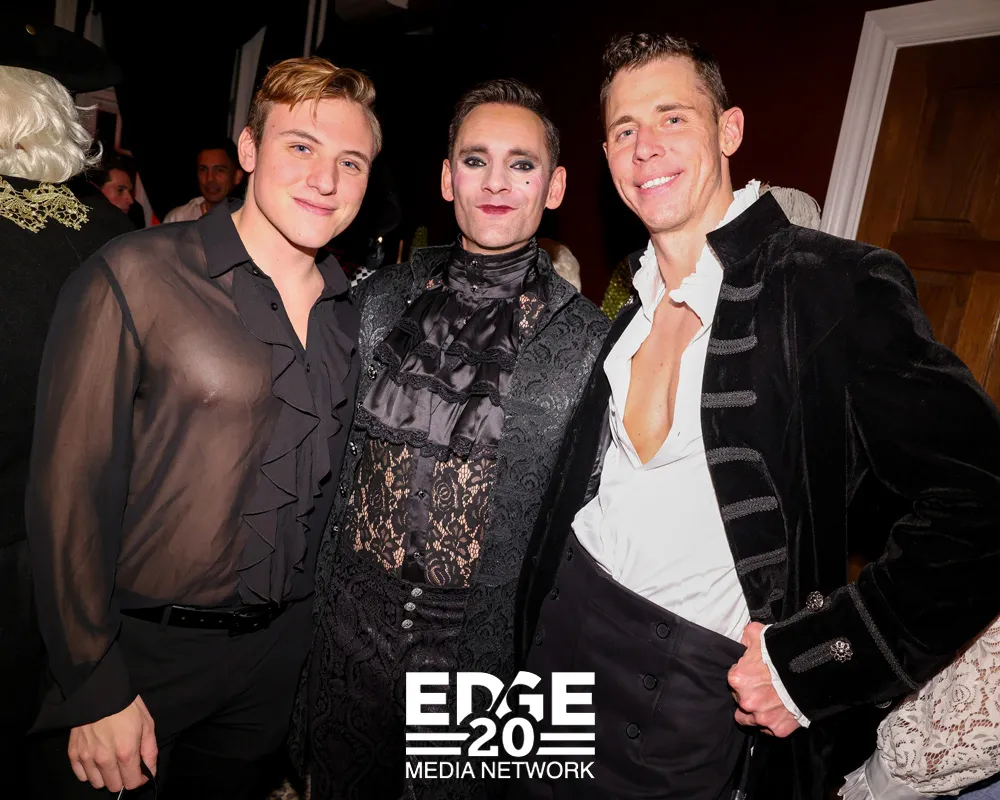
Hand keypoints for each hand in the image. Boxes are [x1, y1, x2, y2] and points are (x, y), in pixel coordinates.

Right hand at [67, 695, 156, 791]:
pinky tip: (96, 761)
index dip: (138, 780)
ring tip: (110, 763)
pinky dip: (89, 772)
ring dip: (106, 777)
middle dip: (123, 779)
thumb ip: (150, 750)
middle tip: (126, 766)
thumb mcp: (147, 724)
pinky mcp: (73, 753)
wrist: (99, 691)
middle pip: (114, 786)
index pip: (131, 783)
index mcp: (125, 752)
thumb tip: (150, 771)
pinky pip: (81, 775)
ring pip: (97, 783)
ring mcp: (86, 757)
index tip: (140, 772)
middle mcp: (104, 759)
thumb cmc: (127, 706)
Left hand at [728, 622, 799, 737]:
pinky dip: (774, 721)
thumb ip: (746, 637)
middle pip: (741, 701)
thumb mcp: (758, 634)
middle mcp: (746, 701)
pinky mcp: (778, 729)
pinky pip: (770, 729)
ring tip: (770, 702)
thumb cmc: (782, 652)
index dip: (744, 678)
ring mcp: (762, 717)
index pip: (733, 681)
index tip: (755, 675)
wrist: (811, 670)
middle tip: (764, 688)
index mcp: (737, 679)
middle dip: (750, 695)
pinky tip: (781, 710)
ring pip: (751, 719)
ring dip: (757, 713)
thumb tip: (742, 640)